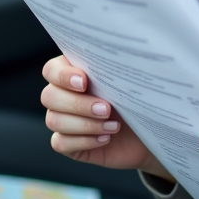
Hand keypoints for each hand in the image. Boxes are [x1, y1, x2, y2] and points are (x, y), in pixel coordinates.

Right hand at [40, 55, 173, 180]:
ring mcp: (63, 120)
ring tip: (113, 126)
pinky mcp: (68, 144)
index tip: (84, 82)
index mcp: (73, 72)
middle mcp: (63, 95)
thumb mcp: (127, 81)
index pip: (51, 70)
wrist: (149, 132)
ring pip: (53, 120)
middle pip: (49, 96)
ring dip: (85, 124)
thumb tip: (117, 54)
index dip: (62, 76)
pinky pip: (60, 143)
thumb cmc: (137, 100)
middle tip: (106, 109)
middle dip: (78, 104)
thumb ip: (113, 68)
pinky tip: (105, 139)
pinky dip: (84, 141)